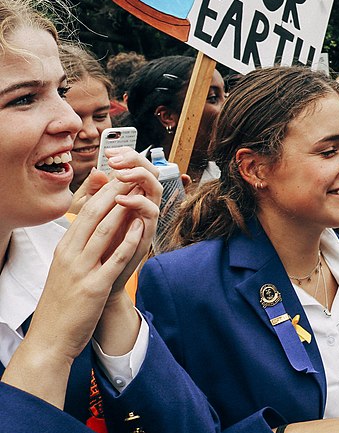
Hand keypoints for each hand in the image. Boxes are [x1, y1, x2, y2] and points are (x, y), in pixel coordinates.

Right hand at [3, 174, 155, 406]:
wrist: (51, 337)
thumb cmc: (63, 301)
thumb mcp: (68, 266)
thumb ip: (81, 243)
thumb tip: (93, 223)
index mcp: (65, 248)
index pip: (84, 211)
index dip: (104, 192)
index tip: (120, 176)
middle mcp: (71, 254)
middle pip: (93, 214)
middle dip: (114, 191)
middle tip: (132, 173)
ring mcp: (81, 269)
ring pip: (103, 231)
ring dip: (123, 208)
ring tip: (139, 191)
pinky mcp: (94, 286)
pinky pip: (114, 258)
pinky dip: (129, 240)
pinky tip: (143, 226)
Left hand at [101, 150, 161, 293]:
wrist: (98, 281)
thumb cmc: (95, 248)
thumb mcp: (88, 216)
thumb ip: (93, 194)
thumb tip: (96, 171)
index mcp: (128, 196)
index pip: (135, 167)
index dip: (127, 156)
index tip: (109, 152)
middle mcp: (141, 204)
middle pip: (151, 172)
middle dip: (136, 161)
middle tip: (116, 160)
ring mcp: (146, 218)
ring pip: (156, 189)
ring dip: (140, 177)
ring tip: (121, 175)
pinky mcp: (147, 234)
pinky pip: (152, 213)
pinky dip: (139, 203)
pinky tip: (121, 200)